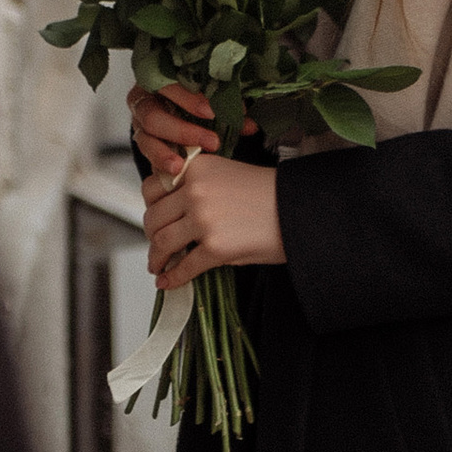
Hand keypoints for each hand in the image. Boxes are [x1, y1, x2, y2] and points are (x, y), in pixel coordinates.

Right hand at [129, 79, 250, 180]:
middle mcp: (143, 99)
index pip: (167, 84)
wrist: (179, 103)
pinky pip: (146, 156)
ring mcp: (139, 123)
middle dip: (182, 131)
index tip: (210, 112)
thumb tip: (251, 125)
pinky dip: (161, 164)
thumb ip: (227, 105)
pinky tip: (174, 173)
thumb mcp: (211, 94)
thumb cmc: (196, 93)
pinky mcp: (143, 143)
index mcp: (159, 77)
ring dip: (163, 154)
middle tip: (211, 142)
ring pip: (145, 139)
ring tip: (180, 167)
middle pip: (153, 116)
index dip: (187, 98)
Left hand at [142, 146, 285, 286]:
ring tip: (158, 267)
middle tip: (156, 248)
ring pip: (163, 243)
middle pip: (154, 218)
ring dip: (156, 259)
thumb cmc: (268, 194)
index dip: (151, 207)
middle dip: (151, 236)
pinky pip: (184, 267)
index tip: (155, 220)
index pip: (153, 188)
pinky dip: (172, 278)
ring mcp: (204, 219)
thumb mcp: (226, 175)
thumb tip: (171, 214)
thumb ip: (196, 187)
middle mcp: (195, 191)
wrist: (300, 209)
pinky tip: (167, 283)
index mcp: (196, 168)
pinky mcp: (215, 247)